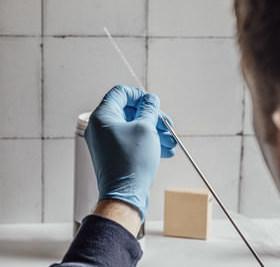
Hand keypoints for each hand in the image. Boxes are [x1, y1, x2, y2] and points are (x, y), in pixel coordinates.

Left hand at [85, 85, 176, 221]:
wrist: (125, 195)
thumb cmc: (133, 161)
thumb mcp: (146, 128)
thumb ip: (149, 109)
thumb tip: (150, 99)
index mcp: (102, 116)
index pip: (121, 93)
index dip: (140, 95)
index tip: (154, 104)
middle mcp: (100, 127)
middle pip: (129, 112)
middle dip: (152, 118)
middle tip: (168, 126)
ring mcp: (105, 142)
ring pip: (133, 128)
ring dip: (153, 132)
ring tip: (171, 142)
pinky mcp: (112, 154)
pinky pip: (130, 141)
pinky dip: (146, 142)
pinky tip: (165, 151)